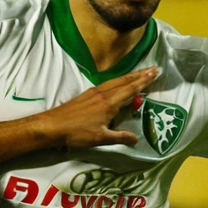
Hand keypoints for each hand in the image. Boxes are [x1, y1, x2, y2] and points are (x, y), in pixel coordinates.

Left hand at [33, 67, 158, 148]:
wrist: (53, 125)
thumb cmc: (77, 133)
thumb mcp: (101, 138)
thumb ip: (120, 137)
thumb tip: (136, 139)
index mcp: (109, 102)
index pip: (130, 89)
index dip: (144, 81)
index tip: (155, 72)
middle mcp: (103, 93)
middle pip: (125, 81)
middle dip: (140, 75)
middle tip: (153, 68)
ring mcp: (94, 92)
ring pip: (116, 80)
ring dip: (130, 76)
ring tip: (141, 72)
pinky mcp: (87, 94)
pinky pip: (108, 83)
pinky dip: (119, 80)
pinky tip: (119, 82)